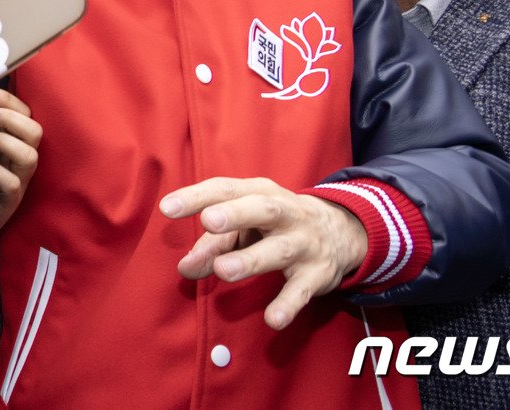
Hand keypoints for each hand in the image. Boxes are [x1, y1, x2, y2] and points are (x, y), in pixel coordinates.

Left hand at [0, 89, 41, 295]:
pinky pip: (12, 182)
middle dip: (10, 118)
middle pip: (35, 131)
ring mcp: (19, 180)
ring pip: (30, 155)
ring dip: (5, 141)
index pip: (27, 113)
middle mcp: (21, 158)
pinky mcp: (10, 200)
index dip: (9, 102)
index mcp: (14, 140)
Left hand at [160, 176, 366, 330]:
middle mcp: (286, 213)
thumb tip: (185, 268)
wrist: (342, 232)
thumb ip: (212, 245)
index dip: (196, 196)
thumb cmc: (274, 225)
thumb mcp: (246, 226)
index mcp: (260, 192)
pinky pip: (302, 291)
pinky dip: (288, 305)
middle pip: (261, 209)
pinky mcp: (319, 274)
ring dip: (251, 260)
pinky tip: (273, 319)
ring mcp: (304, 243)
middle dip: (236, 214)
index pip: (226, 189)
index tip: (167, 208)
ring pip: (279, 250)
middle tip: (208, 221)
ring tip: (223, 270)